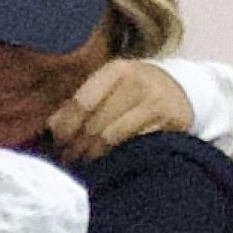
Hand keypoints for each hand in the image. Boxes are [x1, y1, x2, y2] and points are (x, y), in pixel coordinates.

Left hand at [47, 57, 193, 162]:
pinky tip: (108, 162)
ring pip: (112, 137)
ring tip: (83, 162)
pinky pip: (134, 145)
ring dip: (93, 154)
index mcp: (116, 70)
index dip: (66, 125)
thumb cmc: (134, 91)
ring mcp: (155, 103)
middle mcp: (137, 83)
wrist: (181, 90)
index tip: (58, 141)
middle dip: (77, 144)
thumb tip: (51, 126)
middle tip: (68, 157)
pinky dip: (117, 157)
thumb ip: (79, 103)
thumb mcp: (109, 86)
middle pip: (95, 122)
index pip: (82, 101)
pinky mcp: (169, 123)